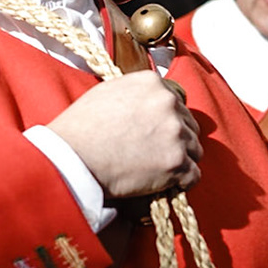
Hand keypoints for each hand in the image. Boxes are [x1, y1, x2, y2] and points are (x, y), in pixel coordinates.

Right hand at [46, 70, 201, 197]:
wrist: (72, 158)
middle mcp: (168, 103)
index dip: (166, 121)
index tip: (155, 134)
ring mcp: (175, 133)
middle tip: (154, 154)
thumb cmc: (81, 128)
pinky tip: (164, 184)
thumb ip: (135, 93)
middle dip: (176, 140)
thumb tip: (149, 101)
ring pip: (194, 150)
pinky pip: (193, 175)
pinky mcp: (177, 163)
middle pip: (189, 125)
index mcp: (152, 83)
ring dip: (180, 161)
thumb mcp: (107, 92)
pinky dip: (181, 182)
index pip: (176, 102)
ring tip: (155, 170)